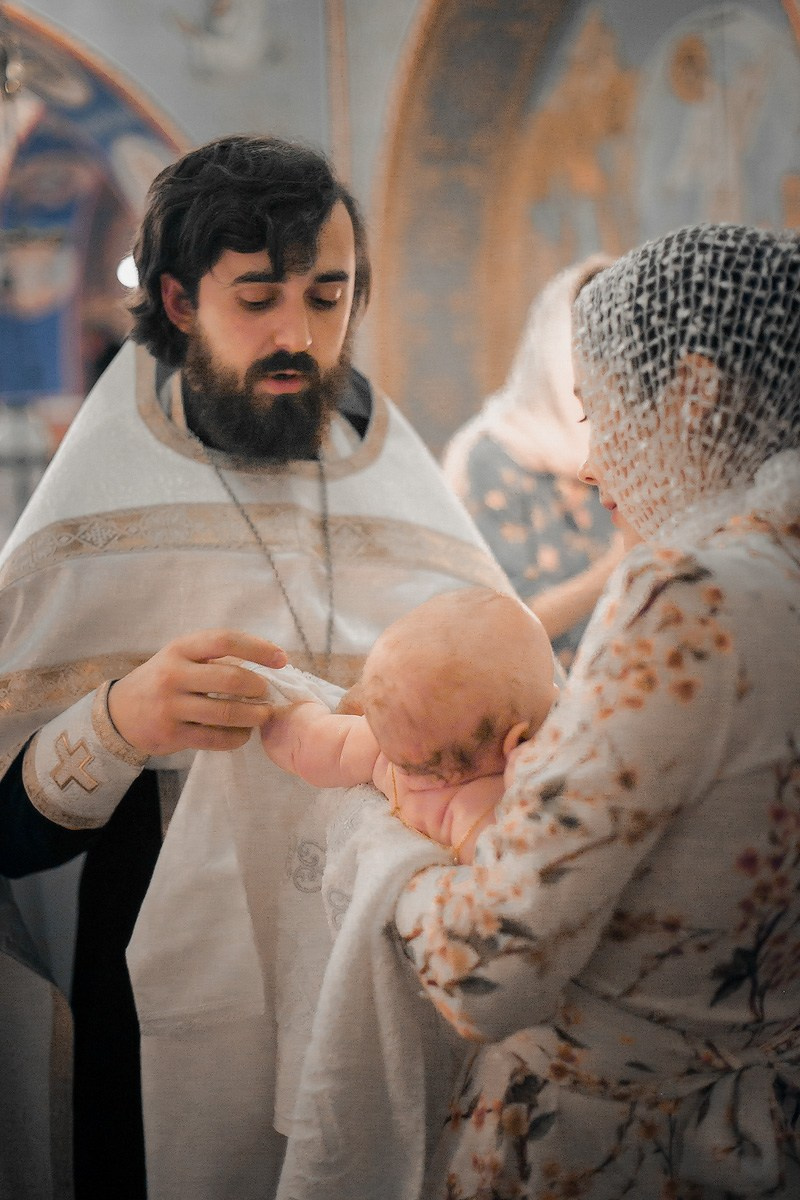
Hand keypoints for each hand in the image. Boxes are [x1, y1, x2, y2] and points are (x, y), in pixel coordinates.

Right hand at [107, 629, 286, 755]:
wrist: (120, 713)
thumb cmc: (164, 679)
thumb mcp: (180, 657)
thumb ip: (214, 657)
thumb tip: (267, 661)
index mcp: (180, 649)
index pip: (225, 640)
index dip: (258, 648)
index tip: (281, 658)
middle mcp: (173, 675)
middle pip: (229, 679)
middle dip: (257, 687)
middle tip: (267, 693)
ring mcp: (171, 706)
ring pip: (225, 713)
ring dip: (253, 716)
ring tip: (264, 715)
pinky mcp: (171, 735)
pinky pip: (214, 739)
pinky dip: (236, 737)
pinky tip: (244, 734)